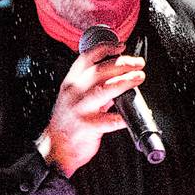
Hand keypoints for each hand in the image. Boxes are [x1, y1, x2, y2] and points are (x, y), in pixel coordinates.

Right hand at [35, 48, 145, 174]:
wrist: (56, 147)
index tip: (121, 46)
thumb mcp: (76, 98)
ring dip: (124, 82)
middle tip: (138, 64)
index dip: (105, 48)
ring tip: (138, 78)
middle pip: (100, 70)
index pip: (87, 57)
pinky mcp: (86, 127)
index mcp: (71, 82)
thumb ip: (96, 86)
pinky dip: (121, 117)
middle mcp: (74, 92)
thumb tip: (119, 76)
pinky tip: (130, 116)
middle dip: (122, 64)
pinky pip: (108, 121)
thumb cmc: (68, 122)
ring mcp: (79, 109)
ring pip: (103, 90)